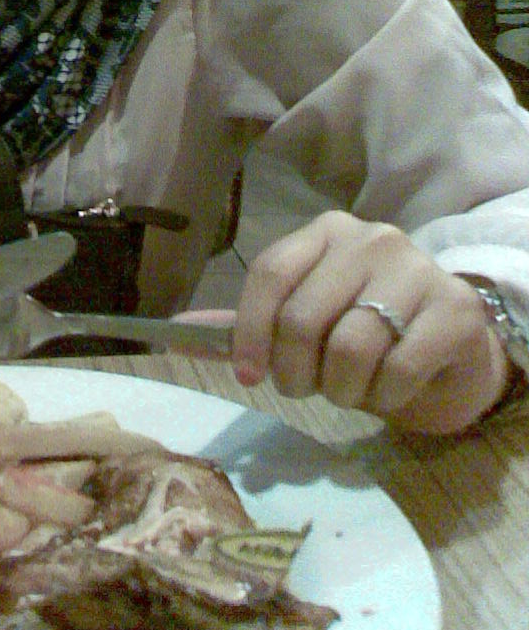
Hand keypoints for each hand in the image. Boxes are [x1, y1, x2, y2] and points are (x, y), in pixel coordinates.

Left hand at [229, 212, 510, 433]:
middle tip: (308, 388)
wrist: (448, 349)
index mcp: (325, 233)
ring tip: (350, 390)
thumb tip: (175, 332)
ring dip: (341, 389)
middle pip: (303, 317)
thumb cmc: (365, 331)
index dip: (250, 331)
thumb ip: (246, 325)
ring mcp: (417, 270)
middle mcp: (372, 239)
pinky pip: (399, 369)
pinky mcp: (455, 310)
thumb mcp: (303, 322)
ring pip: (350, 348)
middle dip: (296, 372)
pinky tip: (389, 390)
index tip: (247, 375)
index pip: (270, 274)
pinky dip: (385, 396)